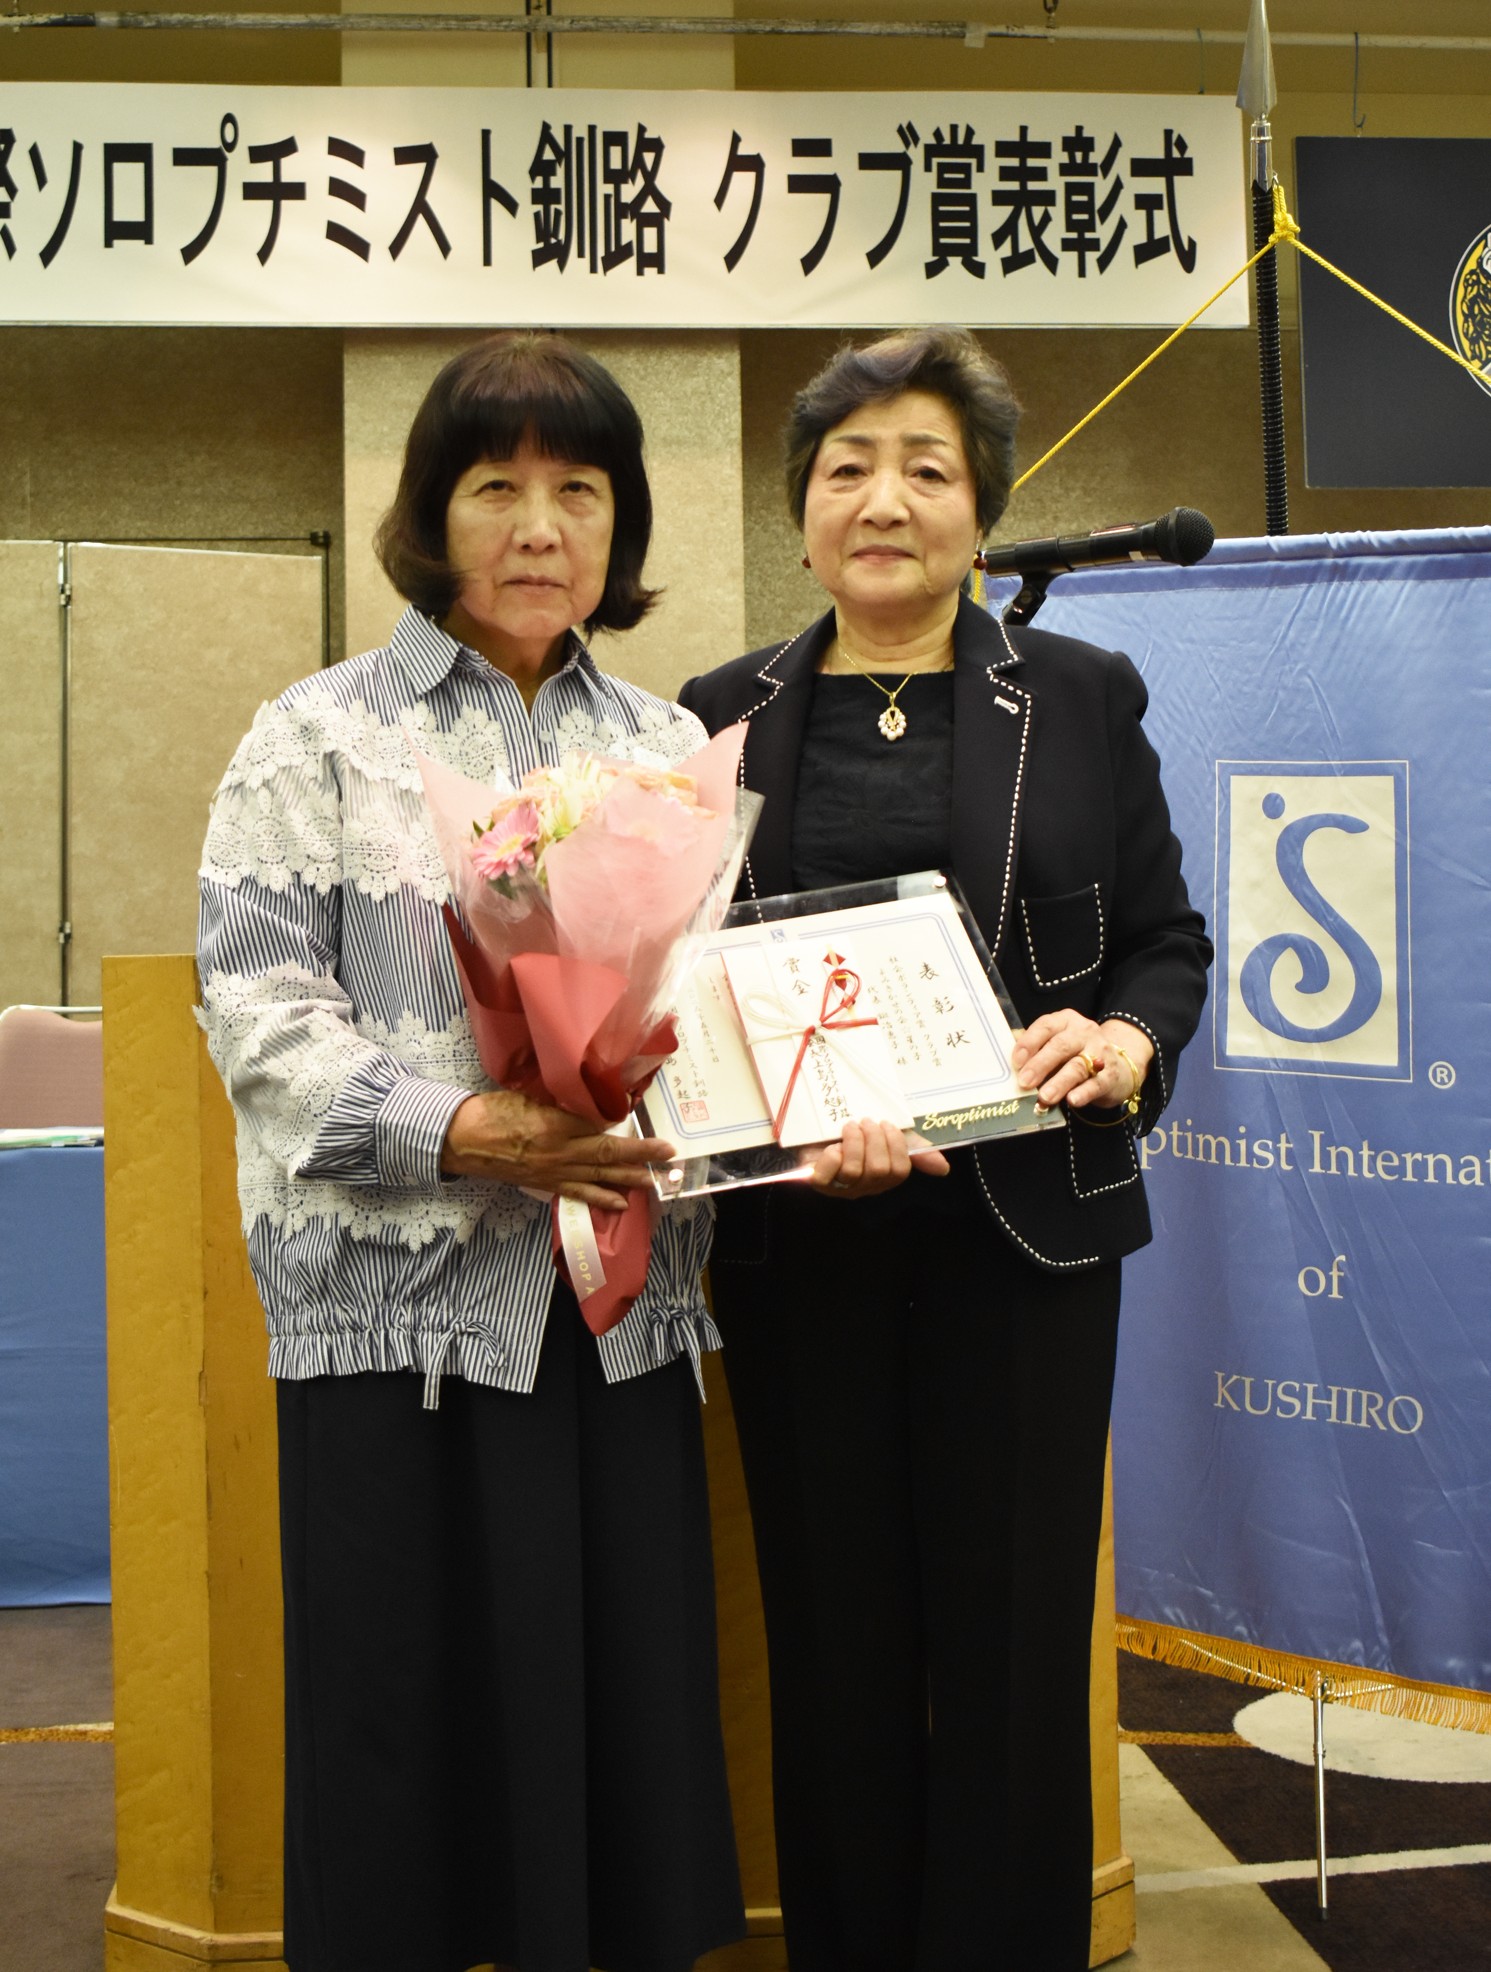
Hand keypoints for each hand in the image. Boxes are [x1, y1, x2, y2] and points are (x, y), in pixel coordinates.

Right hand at [440, 1091, 673, 1211]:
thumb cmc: (492, 1112)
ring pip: (599, 1177)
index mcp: (555, 1124)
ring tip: (655, 1181)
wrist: (462, 1140)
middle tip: (668, 1155)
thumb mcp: (528, 1097)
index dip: (623, 1123)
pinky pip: (579, 1193)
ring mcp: (553, 1171)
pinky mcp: (545, 1184)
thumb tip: (591, 1104)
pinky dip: (601, 1199)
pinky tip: (621, 1203)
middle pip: (607, 1153)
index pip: (598, 1124)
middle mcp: (559, 1151)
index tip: (643, 1117)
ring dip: (629, 1179)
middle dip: (641, 1155)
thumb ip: (561, 1102)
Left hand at [809, 1118, 950, 1199]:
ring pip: (853, 1172)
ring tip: (850, 1127)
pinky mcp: (819, 1184)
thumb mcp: (889, 1135)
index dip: (895, 1145)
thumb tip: (944, 1169)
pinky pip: (826, 1177)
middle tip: (866, 1122)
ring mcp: (842, 1187)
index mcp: (885, 1177)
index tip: (886, 1124)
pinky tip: (832, 1147)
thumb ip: (916, 1150)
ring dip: (853, 1143)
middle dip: (874, 1140)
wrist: (820, 1128)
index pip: (900, 1170)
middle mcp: (866, 1186)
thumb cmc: (858, 1134)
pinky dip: (830, 1158)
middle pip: (879, 1170)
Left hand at [1012, 1014, 1153, 1113]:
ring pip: (1077, 1066)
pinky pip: (1096, 1084)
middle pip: (1060, 1046)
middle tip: (1025, 1082)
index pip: (1046, 1026)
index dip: (1029, 1043)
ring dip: (1059, 1082)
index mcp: (1066, 1021)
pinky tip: (1072, 1100)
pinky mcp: (1111, 1075)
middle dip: (1040, 1064)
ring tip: (1045, 1096)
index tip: (1016, 1061)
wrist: (1118, 1067)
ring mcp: (1100, 1053)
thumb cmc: (1077, 1055)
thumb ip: (1035, 1050)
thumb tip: (1011, 1064)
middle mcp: (1084, 1033)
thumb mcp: (1056, 1045)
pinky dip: (1083, 1092)